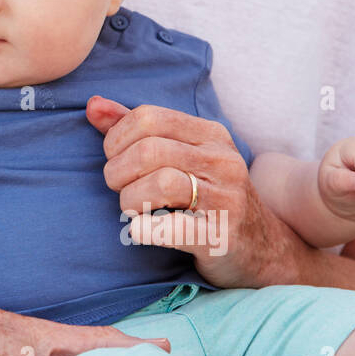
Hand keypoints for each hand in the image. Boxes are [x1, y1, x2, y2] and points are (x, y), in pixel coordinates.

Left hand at [87, 94, 299, 289]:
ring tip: (132, 209)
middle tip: (119, 188)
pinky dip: (145, 229)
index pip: (149, 117)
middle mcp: (222, 161)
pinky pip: (173, 228)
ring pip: (161, 184)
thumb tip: (93, 105)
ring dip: (130, 200)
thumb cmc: (207, 198)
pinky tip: (140, 230)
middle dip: (118, 172)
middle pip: (149, 151)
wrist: (261, 250)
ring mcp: (227, 199)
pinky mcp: (222, 236)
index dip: (116, 138)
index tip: (114, 159)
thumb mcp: (181, 156)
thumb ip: (135, 130)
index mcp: (210, 134)